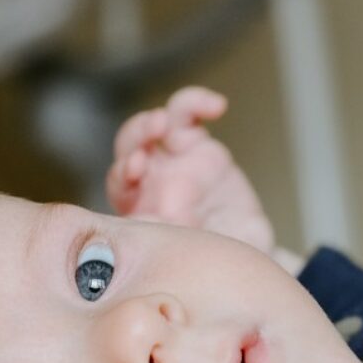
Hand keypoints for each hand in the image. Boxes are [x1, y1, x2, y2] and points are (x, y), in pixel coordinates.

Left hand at [106, 86, 274, 254]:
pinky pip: (188, 114)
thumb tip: (147, 229)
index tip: (136, 168)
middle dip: (136, 138)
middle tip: (152, 137)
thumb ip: (167, 238)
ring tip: (165, 123)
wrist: (242, 250)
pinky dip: (198, 103)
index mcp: (137, 207)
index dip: (124, 173)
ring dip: (155, 120)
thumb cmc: (207, 258)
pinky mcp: (197, 145)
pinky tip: (216, 107)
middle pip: (130, 146)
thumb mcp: (188, 253)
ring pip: (153, 125)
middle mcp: (149, 180)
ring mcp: (172, 159)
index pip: (120, 184)